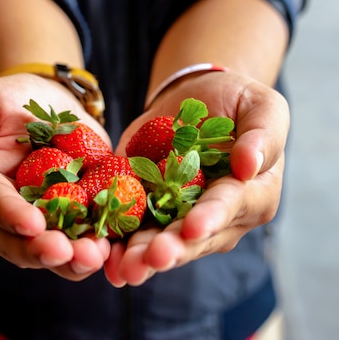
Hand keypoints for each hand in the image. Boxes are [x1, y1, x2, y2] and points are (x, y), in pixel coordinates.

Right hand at [0, 73, 111, 279]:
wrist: (47, 96)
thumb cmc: (5, 100)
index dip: (10, 215)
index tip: (32, 224)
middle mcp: (3, 214)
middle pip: (18, 241)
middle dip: (42, 250)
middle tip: (66, 252)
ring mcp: (39, 218)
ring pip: (50, 248)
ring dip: (72, 258)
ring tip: (93, 256)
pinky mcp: (72, 214)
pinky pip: (82, 236)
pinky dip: (96, 243)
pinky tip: (111, 245)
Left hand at [106, 70, 288, 285]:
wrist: (197, 98)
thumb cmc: (238, 102)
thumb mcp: (262, 107)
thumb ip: (263, 136)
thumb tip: (249, 165)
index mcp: (252, 194)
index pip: (232, 206)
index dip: (211, 217)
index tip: (192, 228)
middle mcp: (218, 216)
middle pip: (195, 238)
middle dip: (173, 249)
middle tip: (152, 258)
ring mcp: (181, 216)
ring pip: (163, 242)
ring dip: (142, 257)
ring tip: (123, 267)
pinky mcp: (148, 206)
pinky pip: (134, 228)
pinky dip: (118, 244)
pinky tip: (103, 256)